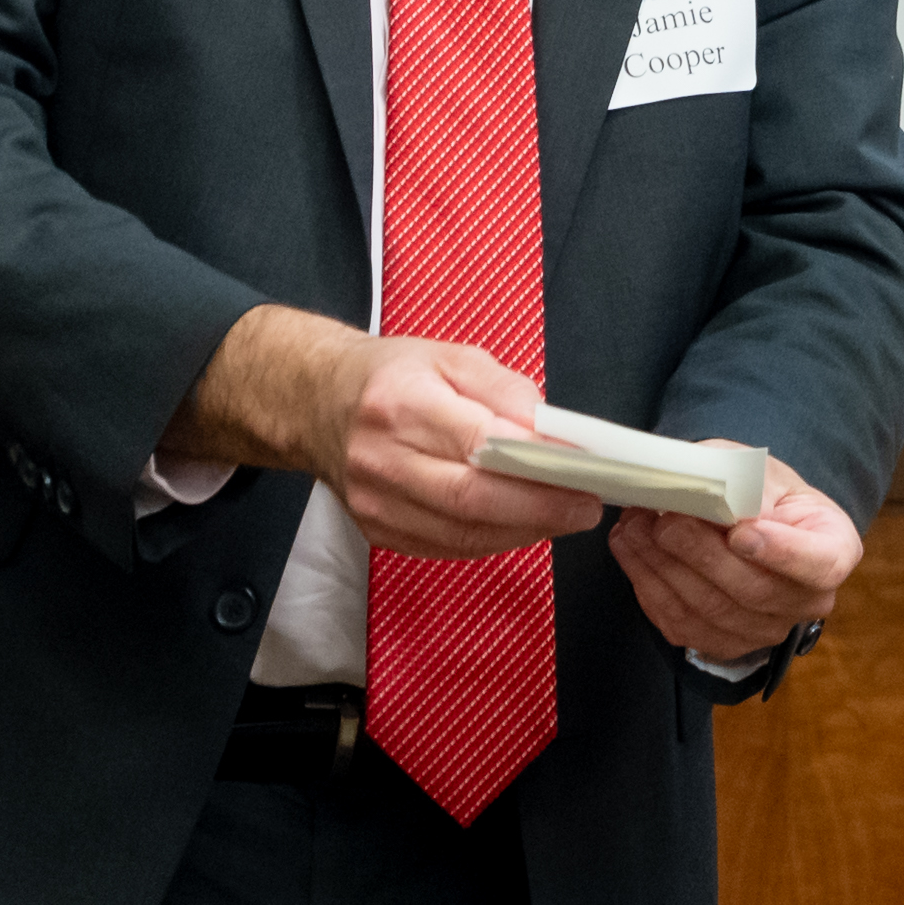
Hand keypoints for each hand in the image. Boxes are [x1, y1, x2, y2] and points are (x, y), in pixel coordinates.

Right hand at [163, 304, 601, 560]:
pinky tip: (521, 524)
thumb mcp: (453, 357)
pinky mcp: (377, 531)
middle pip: (472, 500)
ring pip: (463, 534)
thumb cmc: (391, 376)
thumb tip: (553, 433)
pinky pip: (447, 547)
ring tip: (564, 515)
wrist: (317, 404)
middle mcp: (380, 458)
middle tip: (586, 506)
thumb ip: (507, 391)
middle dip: (541, 509)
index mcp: (399, 403)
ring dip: (523, 530)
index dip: (537, 466)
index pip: (478, 444)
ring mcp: (374, 503)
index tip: (584, 472)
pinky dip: (493, 540)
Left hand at [609, 454, 859, 662]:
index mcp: (834, 551)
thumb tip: (709, 496)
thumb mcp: (763, 472)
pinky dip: (650, 586)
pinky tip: (631, 551)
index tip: (741, 533)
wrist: (755, 523)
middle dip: (700, 553)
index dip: (781, 553)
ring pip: (712, 610)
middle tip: (664, 519)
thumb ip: (742, 483)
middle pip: (753, 590)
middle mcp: (808, 601)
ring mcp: (767, 630)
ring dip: (664, 567)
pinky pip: (683, 624)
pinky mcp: (724, 644)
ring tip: (634, 528)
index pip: (818, 564)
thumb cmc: (765, 494)